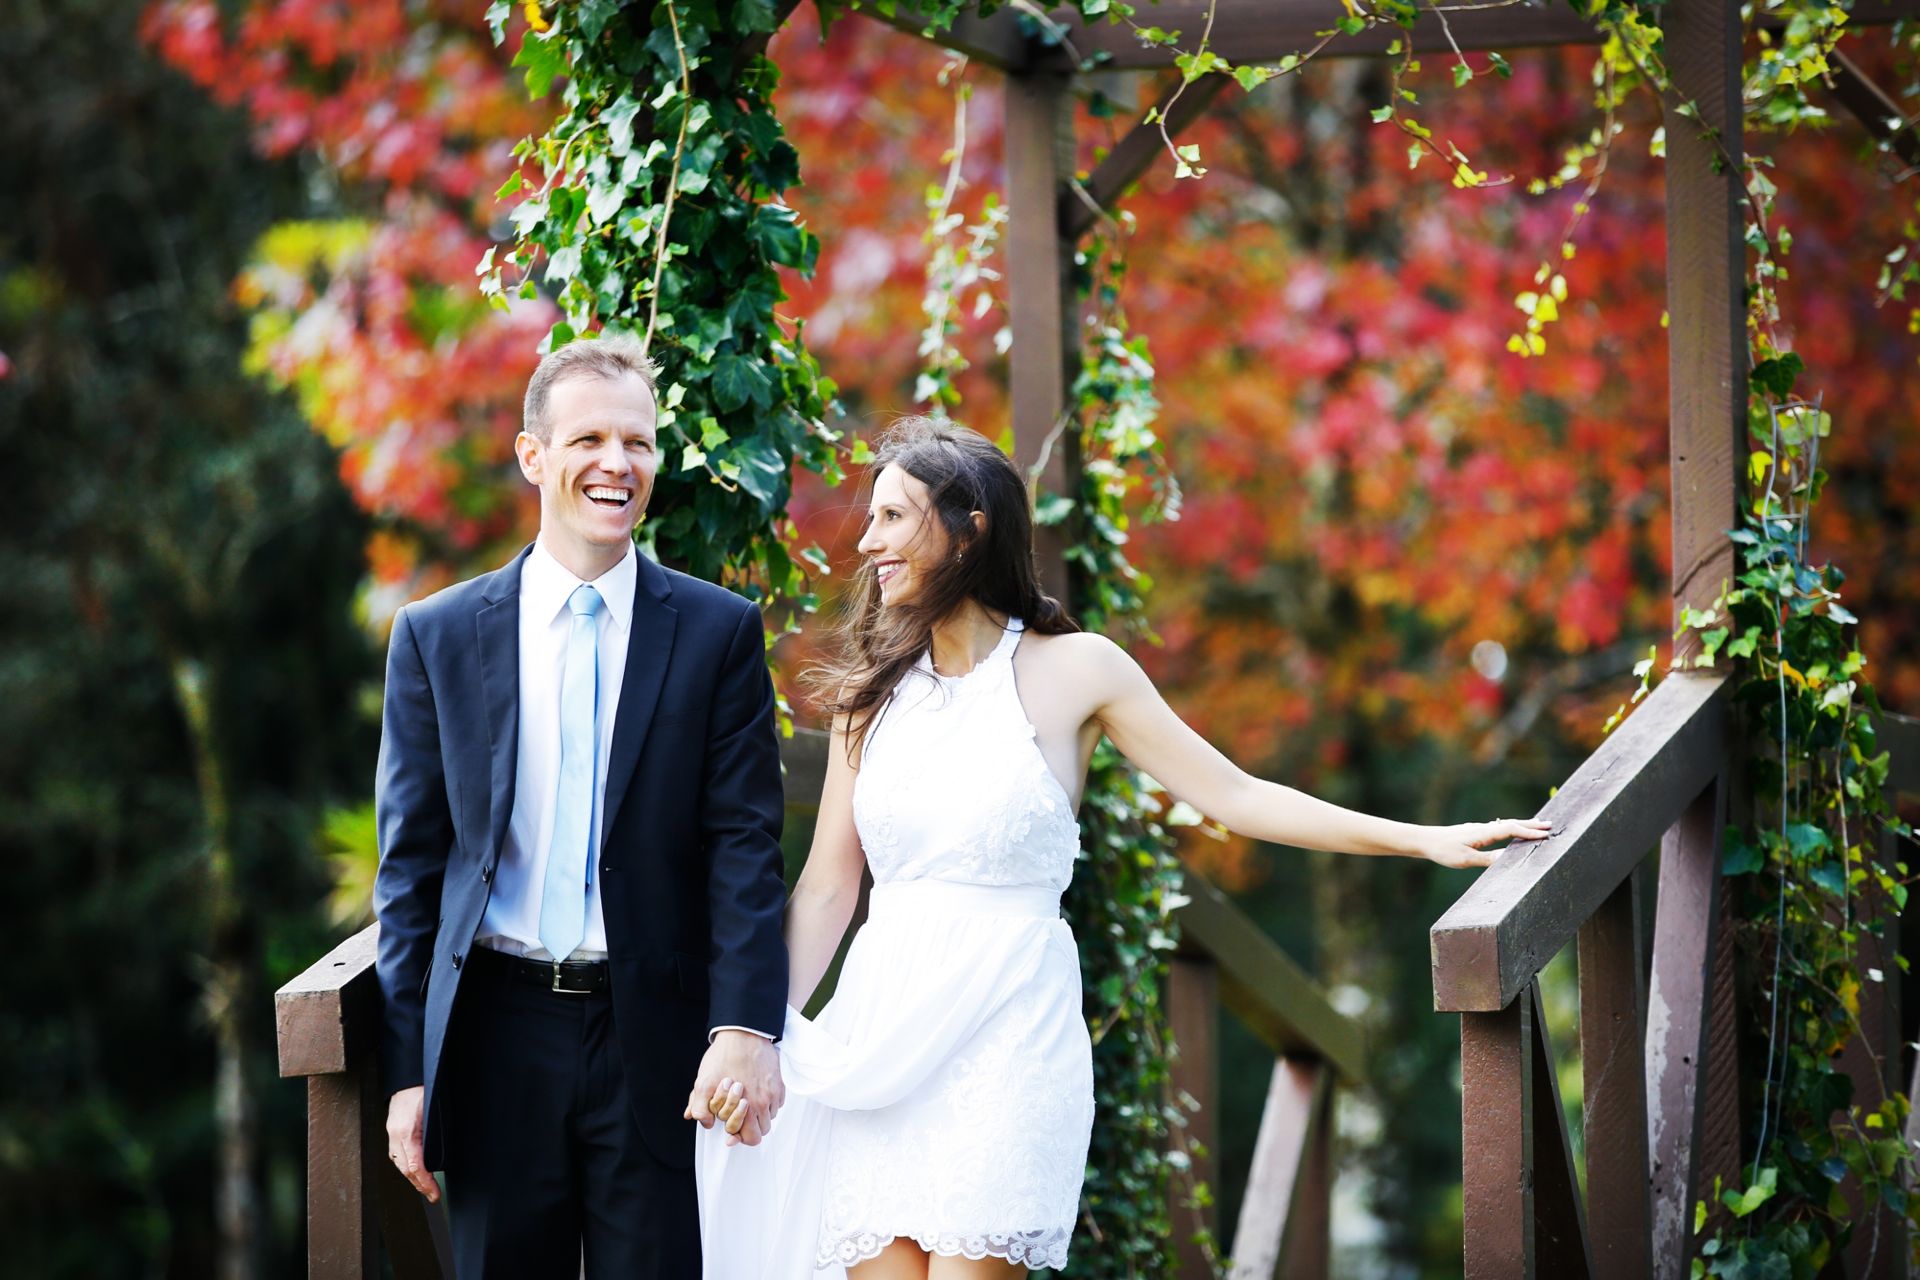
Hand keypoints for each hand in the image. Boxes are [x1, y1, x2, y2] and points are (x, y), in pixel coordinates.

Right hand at [384, 1085, 439, 1201]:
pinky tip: (416, 1172)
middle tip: (433, 1196)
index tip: (435, 1193)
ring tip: (426, 1188)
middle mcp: (396, 1136)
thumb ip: (437, 1131)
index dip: (425, 1182)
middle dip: (420, 1185)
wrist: (406, 1078)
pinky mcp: (392, 1133)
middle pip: (406, 1169)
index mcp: (407, 1131)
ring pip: (400, 1165)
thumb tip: (446, 1151)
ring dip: (413, 1179)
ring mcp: (392, 1135)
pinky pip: (397, 1156)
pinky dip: (407, 1167)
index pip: (415, 1165)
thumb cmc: (423, 1089)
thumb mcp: (434, 1109)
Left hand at [684, 1030, 782, 1146]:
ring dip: (759, 1115)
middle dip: (750, 1127)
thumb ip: (700, 1107)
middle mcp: (764, 1101)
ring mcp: (774, 1092)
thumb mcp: (703, 1081)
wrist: (743, 1032)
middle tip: (738, 1118)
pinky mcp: (780, 1082)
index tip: (732, 1134)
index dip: (740, 1137)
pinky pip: (777, 1102)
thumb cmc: (724, 1055)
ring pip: (770, 1116)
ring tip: (746, 1103)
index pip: (751, 1138)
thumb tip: (704, 1122)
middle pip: (762, 1130)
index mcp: (746, 1106)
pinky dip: (768, 1102)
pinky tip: (756, 1092)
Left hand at [1419, 818, 1554, 869]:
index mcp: (1483, 833)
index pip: (1511, 830)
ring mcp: (1478, 829)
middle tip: (1550, 824)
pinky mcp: (1473, 832)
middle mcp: (1483, 828)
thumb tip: (1508, 858)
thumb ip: (1487, 859)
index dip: (1529, 832)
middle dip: (1531, 824)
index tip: (1546, 835)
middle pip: (1511, 823)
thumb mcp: (1466, 859)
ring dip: (1521, 824)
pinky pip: (1498, 827)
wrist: (1424, 840)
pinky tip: (1509, 829)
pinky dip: (1510, 827)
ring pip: (1505, 824)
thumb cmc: (1443, 850)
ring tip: (1536, 824)